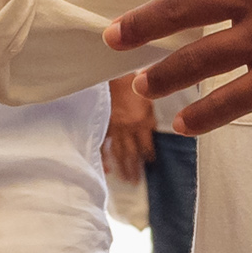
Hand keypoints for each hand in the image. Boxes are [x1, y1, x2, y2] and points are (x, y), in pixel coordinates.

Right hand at [101, 71, 157, 186]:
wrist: (106, 70)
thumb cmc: (126, 77)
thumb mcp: (144, 93)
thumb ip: (148, 110)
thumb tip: (151, 122)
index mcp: (142, 121)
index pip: (147, 145)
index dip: (149, 155)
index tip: (151, 163)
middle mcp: (128, 128)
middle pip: (132, 154)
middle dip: (135, 169)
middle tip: (135, 182)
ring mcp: (113, 129)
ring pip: (118, 153)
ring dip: (122, 168)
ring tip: (125, 180)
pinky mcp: (100, 126)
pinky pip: (101, 146)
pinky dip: (103, 159)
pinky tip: (106, 169)